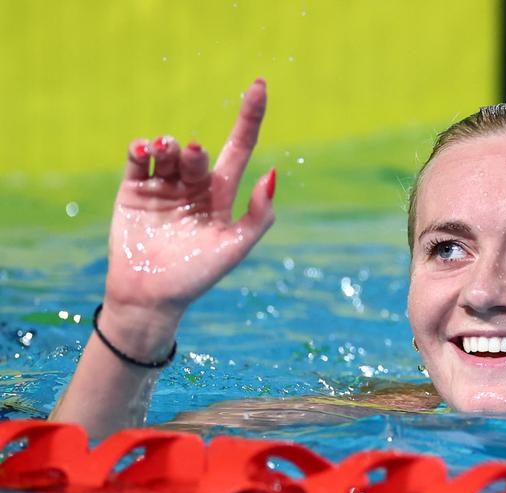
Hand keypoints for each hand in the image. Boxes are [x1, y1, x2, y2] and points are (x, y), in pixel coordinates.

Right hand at [104, 79, 274, 317]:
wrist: (151, 297)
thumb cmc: (197, 275)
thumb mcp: (235, 248)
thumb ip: (258, 215)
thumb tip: (272, 174)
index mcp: (220, 195)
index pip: (239, 147)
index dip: (250, 117)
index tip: (259, 84)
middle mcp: (193, 186)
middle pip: (196, 152)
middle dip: (192, 149)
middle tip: (190, 151)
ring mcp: (162, 186)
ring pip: (167, 150)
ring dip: (167, 144)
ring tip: (160, 148)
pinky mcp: (133, 190)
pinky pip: (137, 159)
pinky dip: (140, 148)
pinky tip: (143, 149)